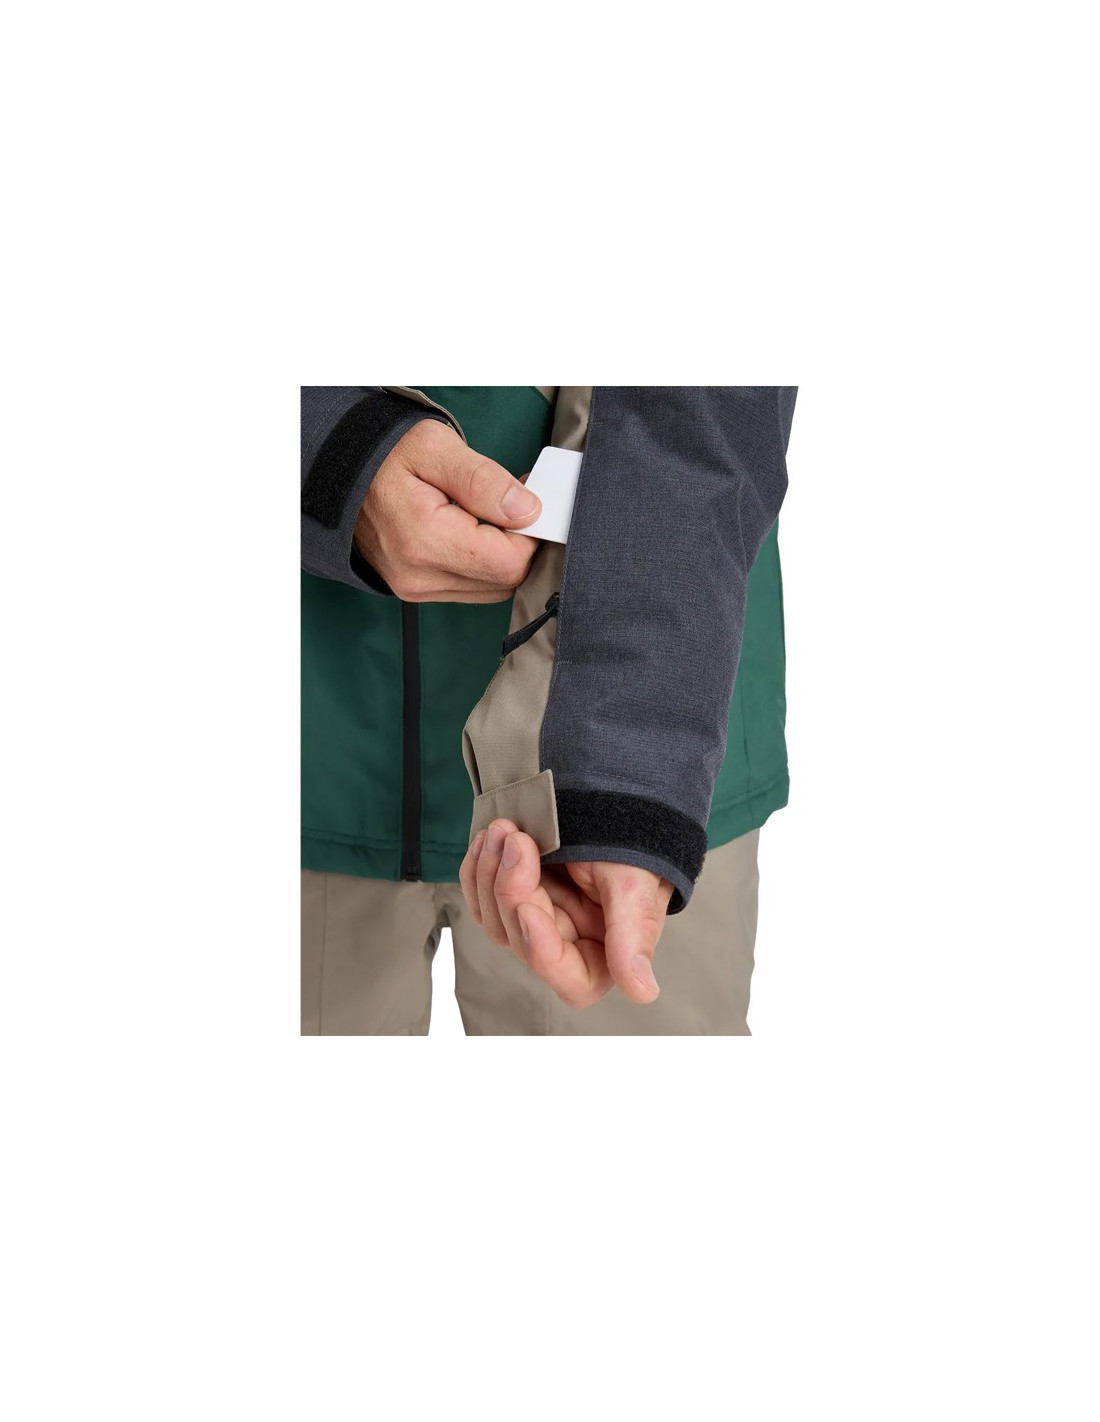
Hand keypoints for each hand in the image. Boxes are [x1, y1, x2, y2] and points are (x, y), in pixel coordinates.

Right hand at [355, 417, 541, 601]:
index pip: (509, 562)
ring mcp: (416, 588)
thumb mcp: (436, 448)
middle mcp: (419, 575)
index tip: (528, 502)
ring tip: (486, 514)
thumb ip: (484, 481)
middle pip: (505, 580)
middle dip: (520, 544)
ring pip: (492, 589)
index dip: (531, 534)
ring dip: (502, 555)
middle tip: (511, 504)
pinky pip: (472, 588)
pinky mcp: (417, 591)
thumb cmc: (386, 456)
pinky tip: (472, 531)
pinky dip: (482, 563)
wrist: (340, 475)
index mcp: (424, 539)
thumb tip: (527, 511)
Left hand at [459, 819, 673, 1007]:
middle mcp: (570, 943)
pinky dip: (479, 869)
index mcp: (607, 953)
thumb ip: (634, 935)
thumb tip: (643, 992)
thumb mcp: (634, 884)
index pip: (574, 980)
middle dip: (513, 890)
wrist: (615, 798)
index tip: (529, 908)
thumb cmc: (634, 843)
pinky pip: (484, 897)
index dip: (543, 951)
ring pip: (496, 920)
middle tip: (516, 841)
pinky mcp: (516, 894)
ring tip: (503, 830)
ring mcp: (540, 919)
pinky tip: (488, 840)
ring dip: (491, 874)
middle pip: (524, 942)